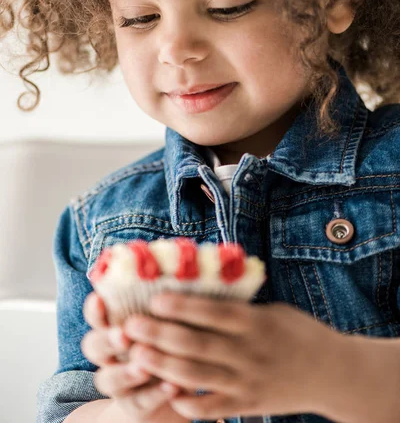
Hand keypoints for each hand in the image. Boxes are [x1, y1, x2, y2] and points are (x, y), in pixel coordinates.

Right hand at [81, 292, 189, 422]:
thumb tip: (183, 271)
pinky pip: (138, 403)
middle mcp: (110, 355)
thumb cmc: (170, 344)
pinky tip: (172, 386)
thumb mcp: (167, 320)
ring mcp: (119, 383)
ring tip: (144, 366)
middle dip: (107, 339)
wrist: (172, 390)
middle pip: (94, 346)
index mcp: (115, 327)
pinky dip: (155, 394)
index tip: (100, 298)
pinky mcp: (134, 407)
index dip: (94, 309)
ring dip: (125, 372)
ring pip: (107, 379)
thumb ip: (166, 303)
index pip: (97, 316)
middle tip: (124, 334)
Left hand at [123, 292, 341, 420]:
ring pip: (200, 376)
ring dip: (165, 366)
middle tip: (131, 325)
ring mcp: (249, 382)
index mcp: (257, 323)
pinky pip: (215, 407)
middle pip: (199, 344)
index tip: (155, 298)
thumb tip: (204, 292)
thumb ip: (240, 307)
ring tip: (136, 356)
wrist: (334, 373)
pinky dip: (191, 404)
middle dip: (162, 334)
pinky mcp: (250, 405)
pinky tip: (167, 396)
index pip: (214, 313)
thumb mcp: (274, 311)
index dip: (183, 306)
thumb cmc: (301, 333)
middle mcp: (250, 353)